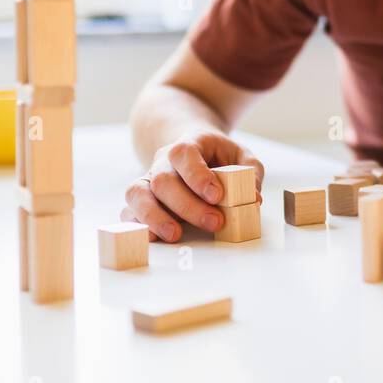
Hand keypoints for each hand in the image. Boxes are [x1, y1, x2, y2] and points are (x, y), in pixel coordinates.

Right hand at [122, 130, 263, 241]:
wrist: (189, 147)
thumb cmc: (217, 155)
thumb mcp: (240, 156)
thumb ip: (250, 173)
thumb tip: (253, 199)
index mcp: (189, 144)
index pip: (184, 154)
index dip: (197, 175)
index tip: (217, 196)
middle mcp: (163, 161)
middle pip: (163, 180)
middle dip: (188, 205)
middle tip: (215, 222)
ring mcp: (148, 179)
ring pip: (138, 193)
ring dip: (155, 216)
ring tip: (175, 235)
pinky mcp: (141, 199)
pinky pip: (129, 210)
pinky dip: (139, 225)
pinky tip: (154, 237)